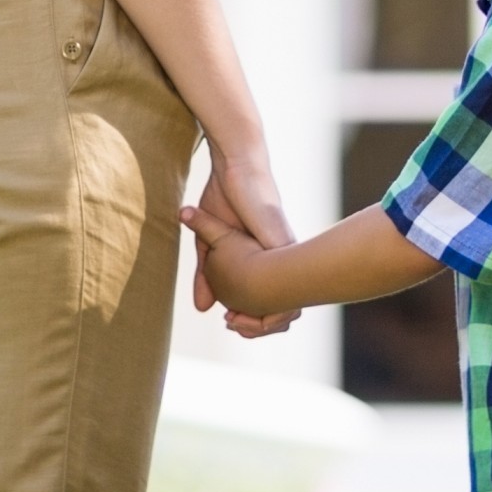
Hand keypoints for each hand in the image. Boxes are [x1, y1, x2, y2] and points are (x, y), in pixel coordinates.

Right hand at [190, 153, 297, 335]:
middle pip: (285, 305)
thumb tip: (202, 309)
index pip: (268, 300)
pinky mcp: (281, 240)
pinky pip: (285, 277)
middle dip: (261, 324)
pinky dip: (273, 297)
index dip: (254, 319)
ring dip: (266, 315)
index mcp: (264, 258)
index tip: (231, 324)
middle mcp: (279, 256)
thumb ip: (205, 276)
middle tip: (234, 325)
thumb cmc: (224, 197)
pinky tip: (256, 307)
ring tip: (239, 320)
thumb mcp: (208, 245)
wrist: (234, 166)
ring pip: (290, 295)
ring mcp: (283, 249)